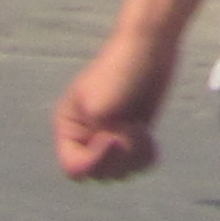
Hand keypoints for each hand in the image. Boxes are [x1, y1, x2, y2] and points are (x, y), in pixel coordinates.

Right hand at [53, 28, 176, 182]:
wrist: (150, 46)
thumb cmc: (121, 71)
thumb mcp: (102, 107)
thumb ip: (98, 140)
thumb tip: (111, 160)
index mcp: (68, 127)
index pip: (74, 168)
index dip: (95, 161)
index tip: (115, 137)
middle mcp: (86, 136)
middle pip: (98, 174)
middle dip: (120, 157)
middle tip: (134, 130)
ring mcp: (110, 137)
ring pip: (119, 173)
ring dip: (135, 157)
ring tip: (143, 131)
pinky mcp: (132, 136)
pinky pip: (137, 166)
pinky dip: (146, 158)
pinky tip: (150, 137)